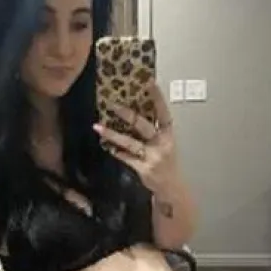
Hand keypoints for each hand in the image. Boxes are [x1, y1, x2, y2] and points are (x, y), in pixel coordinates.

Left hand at [93, 81, 176, 196]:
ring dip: (113, 134)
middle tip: (112, 104)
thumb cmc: (166, 162)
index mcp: (169, 135)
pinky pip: (127, 158)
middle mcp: (162, 144)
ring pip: (131, 143)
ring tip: (98, 127)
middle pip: (144, 126)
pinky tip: (106, 146)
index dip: (158, 98)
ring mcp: (153, 157)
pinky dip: (117, 152)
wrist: (172, 188)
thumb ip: (153, 131)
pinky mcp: (144, 169)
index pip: (164, 113)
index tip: (149, 82)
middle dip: (128, 114)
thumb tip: (134, 113)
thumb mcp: (165, 144)